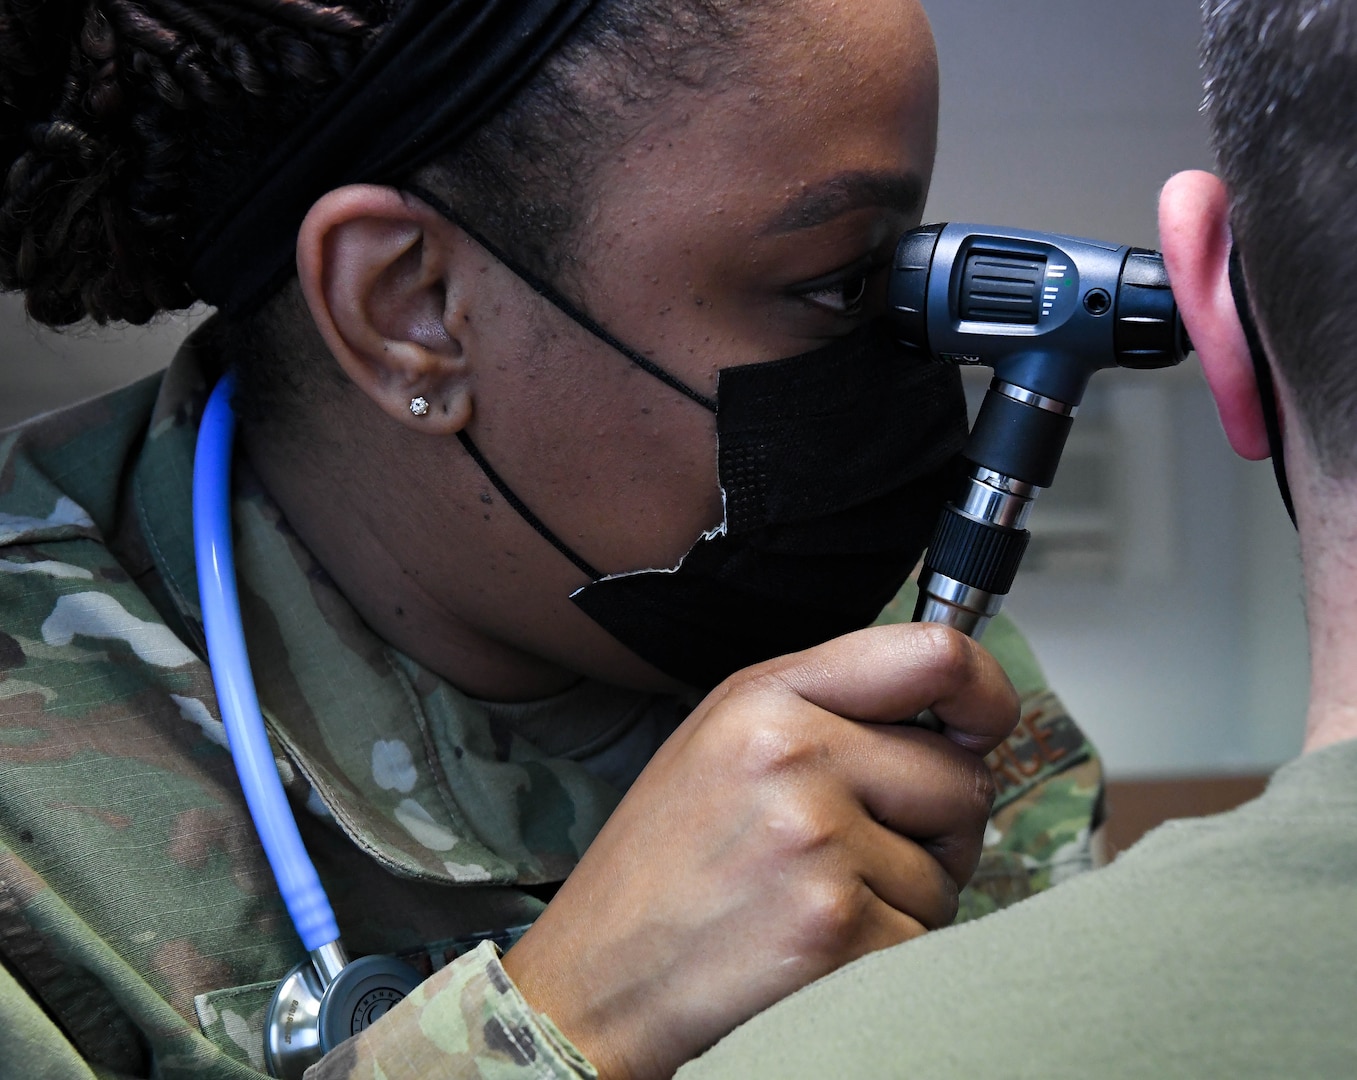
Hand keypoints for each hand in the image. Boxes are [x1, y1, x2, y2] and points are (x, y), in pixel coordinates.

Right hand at [502, 623, 1017, 1078]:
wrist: (593, 984)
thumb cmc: (662, 867)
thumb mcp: (722, 744)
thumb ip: (828, 707)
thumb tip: (959, 712)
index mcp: (765, 698)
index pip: (933, 655)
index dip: (984, 691)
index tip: (986, 724)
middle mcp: (793, 755)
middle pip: (961, 778)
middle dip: (936, 827)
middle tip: (858, 854)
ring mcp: (816, 842)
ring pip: (948, 871)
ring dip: (905, 899)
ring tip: (812, 904)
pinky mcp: (836, 930)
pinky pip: (926, 939)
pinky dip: (886, 957)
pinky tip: (814, 952)